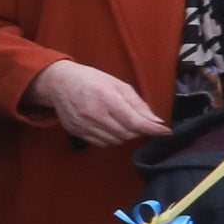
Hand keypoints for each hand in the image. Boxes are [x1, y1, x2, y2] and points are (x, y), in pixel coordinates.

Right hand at [29, 59, 167, 149]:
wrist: (59, 83)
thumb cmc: (91, 80)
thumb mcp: (118, 84)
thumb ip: (137, 104)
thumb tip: (155, 121)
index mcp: (107, 98)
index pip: (135, 122)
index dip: (153, 129)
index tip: (165, 132)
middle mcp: (95, 114)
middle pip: (127, 134)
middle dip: (138, 130)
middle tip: (138, 121)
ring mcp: (84, 125)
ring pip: (115, 140)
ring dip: (125, 135)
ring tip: (122, 122)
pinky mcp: (77, 132)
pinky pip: (102, 143)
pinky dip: (111, 138)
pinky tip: (109, 127)